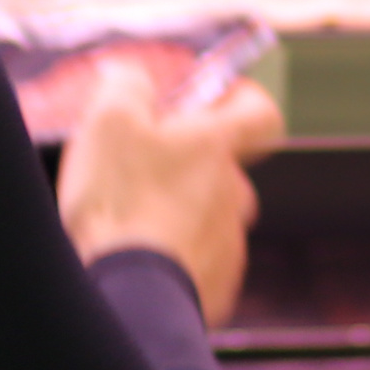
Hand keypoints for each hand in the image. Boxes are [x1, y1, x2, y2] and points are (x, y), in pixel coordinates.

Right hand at [57, 66, 282, 324]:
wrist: (132, 294)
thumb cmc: (122, 204)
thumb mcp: (108, 121)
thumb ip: (126, 85)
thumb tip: (130, 75)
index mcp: (215, 147)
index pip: (260, 113)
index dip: (242, 100)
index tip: (217, 99)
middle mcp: (233, 194)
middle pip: (226, 170)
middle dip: (190, 167)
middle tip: (143, 170)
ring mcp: (227, 245)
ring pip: (210, 218)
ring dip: (179, 215)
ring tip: (131, 223)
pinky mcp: (215, 289)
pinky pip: (200, 263)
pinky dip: (174, 259)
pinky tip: (138, 260)